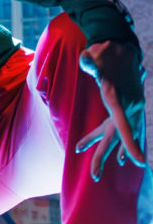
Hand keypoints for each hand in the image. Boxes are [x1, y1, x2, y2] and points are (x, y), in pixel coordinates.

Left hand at [76, 39, 146, 179]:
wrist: (123, 47)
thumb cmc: (105, 52)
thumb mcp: (94, 54)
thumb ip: (89, 60)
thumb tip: (85, 60)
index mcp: (117, 98)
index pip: (123, 123)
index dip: (129, 142)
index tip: (137, 162)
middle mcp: (126, 107)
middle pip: (116, 136)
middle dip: (103, 155)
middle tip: (93, 177)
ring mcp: (129, 108)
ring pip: (118, 135)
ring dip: (108, 151)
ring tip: (96, 172)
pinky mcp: (127, 107)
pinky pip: (123, 130)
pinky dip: (120, 143)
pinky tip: (119, 158)